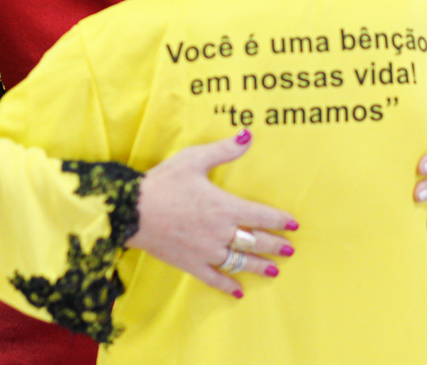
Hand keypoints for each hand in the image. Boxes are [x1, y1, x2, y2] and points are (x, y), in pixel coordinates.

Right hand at [127, 130, 297, 296]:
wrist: (133, 211)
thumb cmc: (164, 183)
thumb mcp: (194, 159)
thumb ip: (224, 150)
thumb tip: (247, 135)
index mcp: (225, 207)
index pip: (262, 215)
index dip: (280, 220)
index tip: (293, 224)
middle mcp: (221, 232)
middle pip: (257, 241)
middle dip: (276, 245)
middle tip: (290, 249)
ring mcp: (207, 251)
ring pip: (241, 262)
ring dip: (259, 266)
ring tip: (274, 269)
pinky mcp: (191, 264)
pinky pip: (214, 278)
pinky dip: (228, 286)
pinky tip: (239, 292)